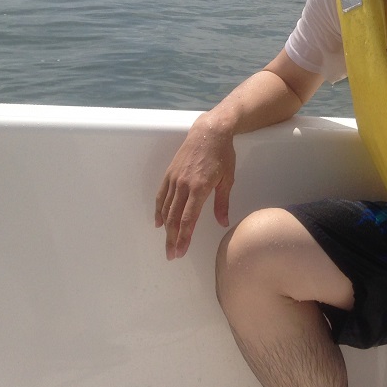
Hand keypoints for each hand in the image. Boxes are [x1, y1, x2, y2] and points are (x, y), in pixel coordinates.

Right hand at [155, 114, 235, 259]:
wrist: (209, 131)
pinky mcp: (170, 173)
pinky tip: (159, 222)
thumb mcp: (227, 179)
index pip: (189, 218)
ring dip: (166, 228)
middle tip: (171, 254)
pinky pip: (161, 195)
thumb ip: (222, 203)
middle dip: (173, 238)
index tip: (181, 251)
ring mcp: (174, 178)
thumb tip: (223, 223)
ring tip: (167, 242)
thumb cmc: (222, 154)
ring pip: (166, 208)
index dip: (184, 237)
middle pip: (175, 218)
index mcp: (199, 187)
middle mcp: (184, 185)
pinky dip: (159, 210)